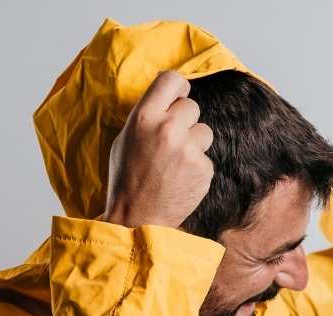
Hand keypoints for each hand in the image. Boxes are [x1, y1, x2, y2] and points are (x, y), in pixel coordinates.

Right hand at [103, 71, 214, 228]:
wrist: (137, 218)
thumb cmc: (127, 178)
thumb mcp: (126, 139)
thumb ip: (148, 116)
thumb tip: (169, 99)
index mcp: (144, 117)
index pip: (171, 80)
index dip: (178, 88)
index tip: (178, 97)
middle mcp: (167, 128)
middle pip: (192, 106)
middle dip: (185, 121)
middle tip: (171, 141)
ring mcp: (188, 149)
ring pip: (204, 130)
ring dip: (195, 143)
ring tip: (176, 162)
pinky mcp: (203, 168)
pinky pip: (206, 157)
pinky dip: (197, 166)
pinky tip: (181, 178)